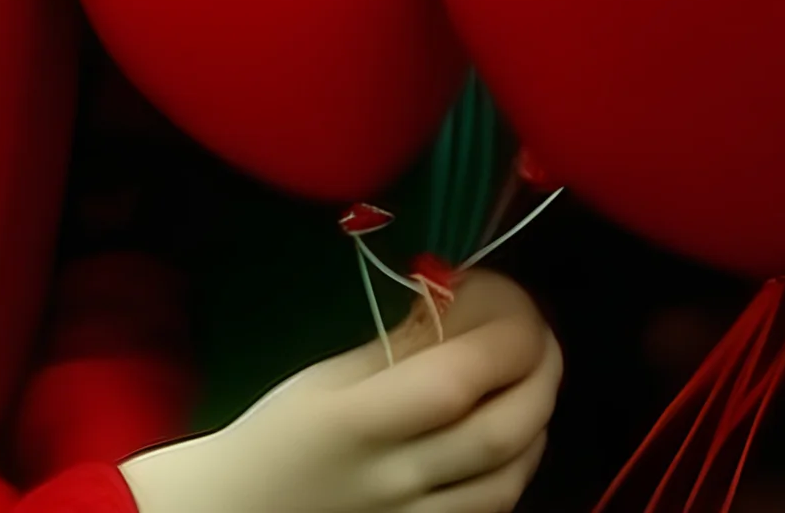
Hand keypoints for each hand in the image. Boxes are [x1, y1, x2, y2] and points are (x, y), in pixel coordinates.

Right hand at [120, 270, 560, 512]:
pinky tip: (518, 430)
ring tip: (536, 373)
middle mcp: (398, 479)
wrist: (244, 511)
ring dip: (539, 417)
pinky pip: (497, 507)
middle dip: (540, 372)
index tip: (507, 294)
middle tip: (540, 329)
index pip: (455, 380)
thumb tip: (458, 301)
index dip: (502, 335)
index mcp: (357, 422)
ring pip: (513, 477)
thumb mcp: (324, 378)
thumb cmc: (280, 433)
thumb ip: (395, 347)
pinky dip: (522, 462)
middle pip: (500, 432)